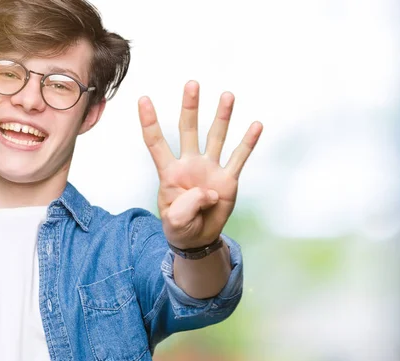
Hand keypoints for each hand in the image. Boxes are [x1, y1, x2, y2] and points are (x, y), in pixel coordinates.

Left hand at [138, 81, 261, 248]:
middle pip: (188, 130)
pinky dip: (248, 142)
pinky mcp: (228, 179)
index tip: (143, 99)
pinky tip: (256, 125)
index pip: (156, 143)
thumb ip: (186, 206)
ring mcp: (210, 169)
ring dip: (222, 116)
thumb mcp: (175, 222)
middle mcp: (189, 164)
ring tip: (227, 95)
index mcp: (169, 173)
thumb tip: (208, 191)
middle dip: (190, 107)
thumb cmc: (179, 227)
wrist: (197, 238)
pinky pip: (239, 158)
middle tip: (192, 83)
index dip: (149, 122)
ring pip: (215, 137)